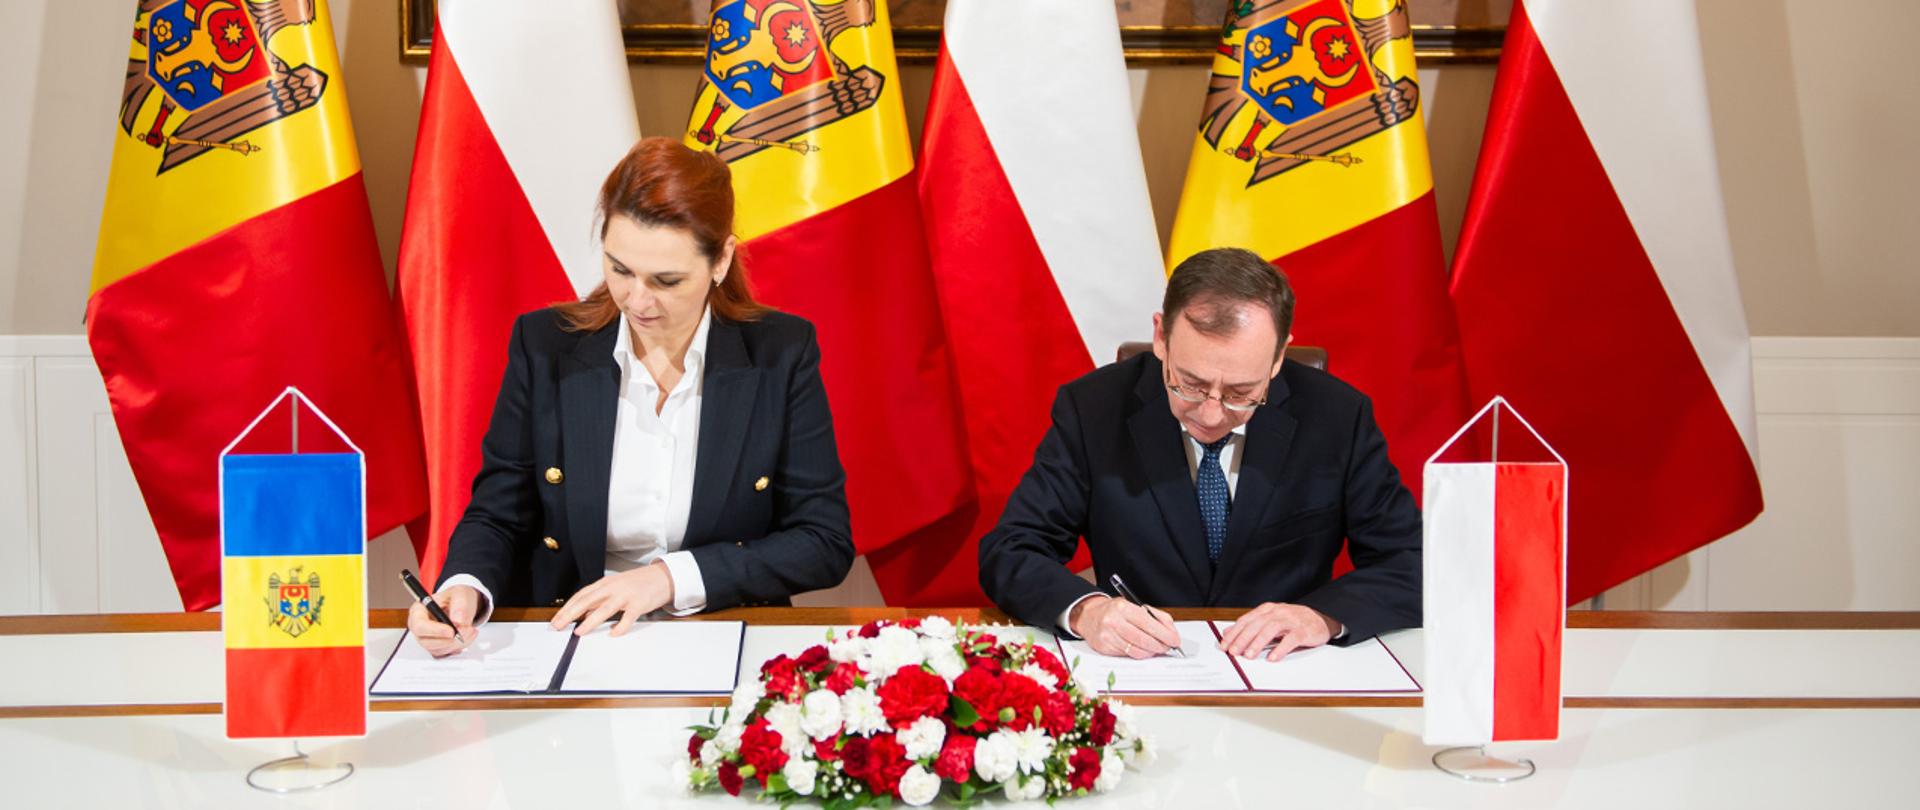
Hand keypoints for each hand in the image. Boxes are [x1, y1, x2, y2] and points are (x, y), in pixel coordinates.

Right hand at [408, 585, 479, 657]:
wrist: (463, 605)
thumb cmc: (456, 597)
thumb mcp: (460, 594)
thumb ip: (459, 605)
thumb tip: (457, 621)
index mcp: (419, 610)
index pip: (420, 625)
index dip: (435, 631)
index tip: (451, 631)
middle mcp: (419, 627)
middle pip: (426, 642)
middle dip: (450, 639)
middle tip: (467, 629)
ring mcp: (427, 639)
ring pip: (437, 650)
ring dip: (457, 643)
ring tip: (470, 629)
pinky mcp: (437, 647)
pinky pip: (446, 653)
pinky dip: (459, 647)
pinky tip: (467, 636)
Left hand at [552, 561, 675, 636]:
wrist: (662, 577)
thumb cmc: (637, 584)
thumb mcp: (615, 588)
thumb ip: (599, 600)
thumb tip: (582, 614)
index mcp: (605, 584)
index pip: (581, 595)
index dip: (567, 608)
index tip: (556, 620)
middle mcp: (613, 588)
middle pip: (588, 600)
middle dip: (571, 614)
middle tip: (558, 625)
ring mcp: (626, 595)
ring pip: (605, 608)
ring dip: (591, 621)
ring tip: (579, 631)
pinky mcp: (640, 603)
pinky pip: (628, 617)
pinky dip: (621, 626)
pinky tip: (613, 634)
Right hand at [1070, 595, 1182, 659]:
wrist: (1089, 616)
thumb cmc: (1115, 611)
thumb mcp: (1134, 606)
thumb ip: (1155, 617)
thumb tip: (1170, 633)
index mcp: (1123, 607)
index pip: (1149, 624)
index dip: (1165, 635)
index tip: (1175, 640)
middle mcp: (1114, 621)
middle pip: (1144, 640)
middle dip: (1160, 646)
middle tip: (1167, 647)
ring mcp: (1107, 636)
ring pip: (1137, 651)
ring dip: (1151, 652)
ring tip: (1156, 649)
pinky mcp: (1104, 648)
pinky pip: (1128, 655)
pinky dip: (1139, 654)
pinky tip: (1142, 649)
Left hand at [1218, 602, 1340, 661]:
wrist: (1320, 617)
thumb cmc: (1292, 620)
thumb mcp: (1269, 620)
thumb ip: (1249, 625)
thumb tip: (1227, 632)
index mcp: (1267, 610)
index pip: (1246, 620)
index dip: (1234, 633)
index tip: (1224, 645)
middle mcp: (1277, 613)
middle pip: (1256, 624)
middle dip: (1243, 638)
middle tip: (1234, 652)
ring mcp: (1291, 620)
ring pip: (1271, 629)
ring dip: (1258, 642)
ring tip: (1249, 655)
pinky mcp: (1303, 630)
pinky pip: (1291, 639)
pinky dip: (1280, 648)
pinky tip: (1272, 658)